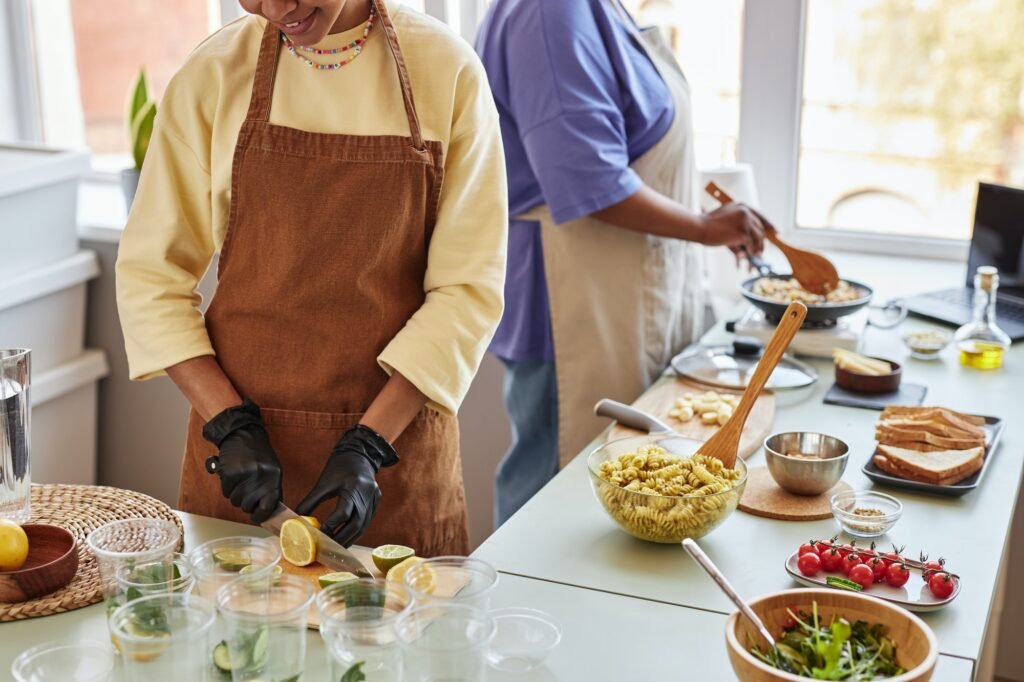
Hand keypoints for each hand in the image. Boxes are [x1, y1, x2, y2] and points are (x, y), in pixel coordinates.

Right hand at [202, 400, 281, 523]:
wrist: (243, 434)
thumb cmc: (258, 454)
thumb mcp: (272, 471)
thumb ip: (270, 491)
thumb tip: (266, 513)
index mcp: (275, 477)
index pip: (268, 507)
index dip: (261, 515)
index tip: (256, 516)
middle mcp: (261, 476)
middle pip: (248, 506)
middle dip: (245, 502)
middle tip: (245, 490)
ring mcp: (246, 474)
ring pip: (235, 501)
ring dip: (235, 494)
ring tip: (240, 480)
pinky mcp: (230, 473)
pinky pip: (226, 492)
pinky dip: (227, 487)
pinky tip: (232, 476)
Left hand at [296, 425, 397, 546]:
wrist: (359, 453)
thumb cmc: (339, 466)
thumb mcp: (324, 482)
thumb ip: (311, 501)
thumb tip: (297, 518)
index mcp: (353, 487)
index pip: (343, 513)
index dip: (332, 526)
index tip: (320, 536)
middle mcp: (367, 494)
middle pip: (356, 524)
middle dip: (343, 538)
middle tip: (330, 548)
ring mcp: (374, 498)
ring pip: (364, 525)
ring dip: (351, 538)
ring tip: (338, 547)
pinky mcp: (377, 500)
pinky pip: (367, 520)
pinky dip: (357, 530)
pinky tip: (348, 536)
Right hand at [698, 202, 768, 255]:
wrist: (698, 226)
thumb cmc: (707, 224)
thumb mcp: (725, 218)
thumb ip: (738, 224)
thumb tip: (746, 240)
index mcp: (742, 206)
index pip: (760, 216)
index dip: (768, 224)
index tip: (775, 231)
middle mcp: (746, 212)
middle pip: (760, 228)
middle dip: (761, 241)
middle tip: (761, 251)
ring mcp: (745, 222)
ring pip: (758, 238)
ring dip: (757, 248)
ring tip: (755, 256)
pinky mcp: (743, 233)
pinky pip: (751, 245)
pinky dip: (750, 252)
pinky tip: (746, 257)